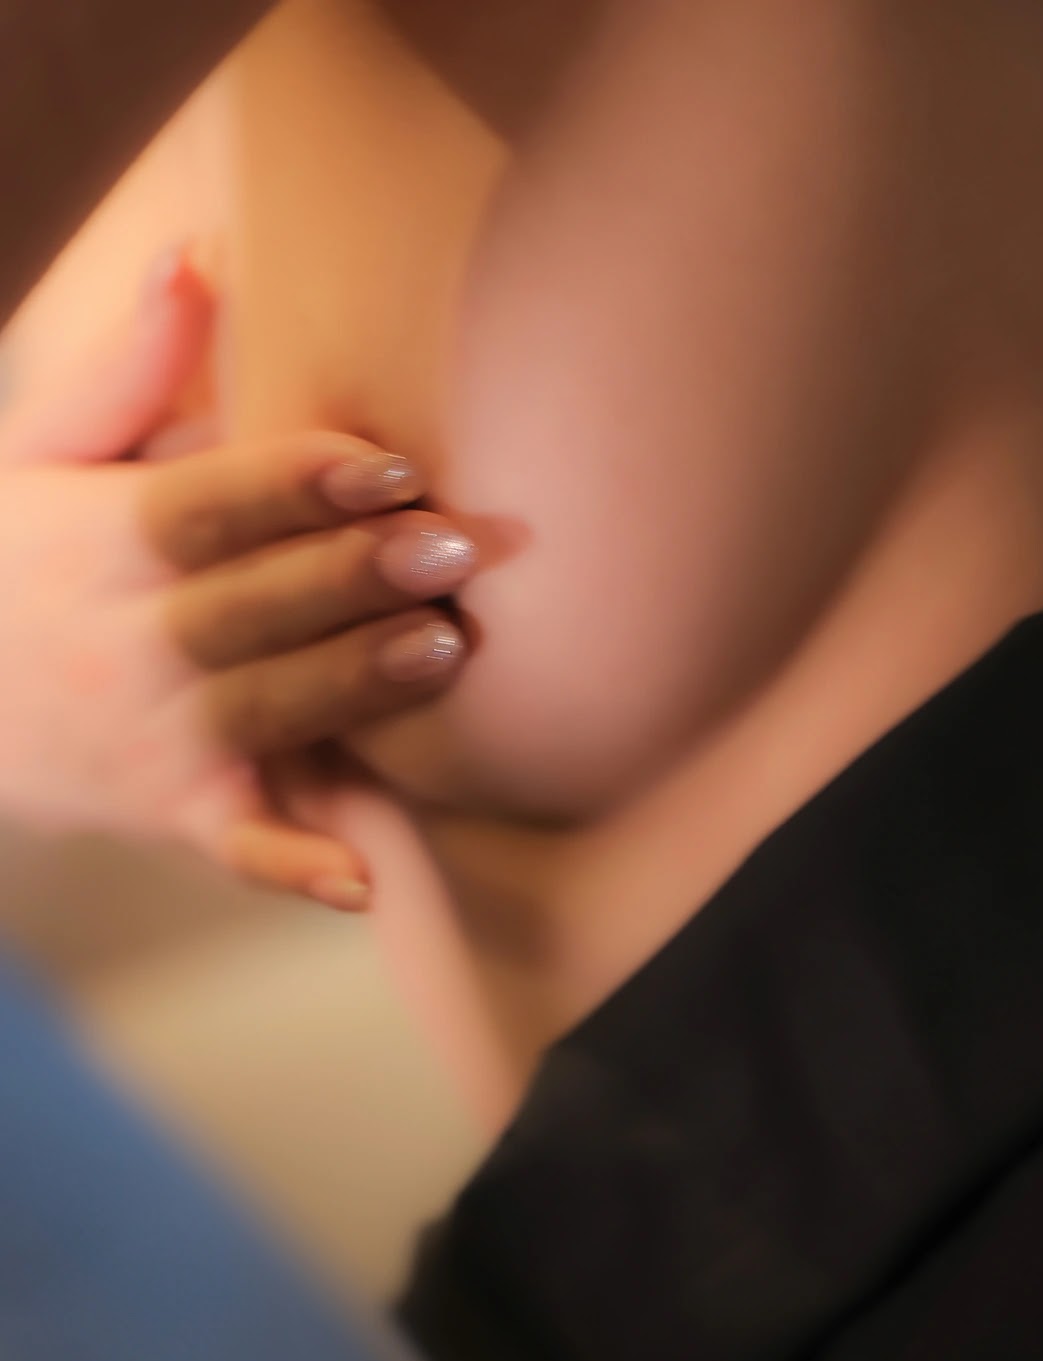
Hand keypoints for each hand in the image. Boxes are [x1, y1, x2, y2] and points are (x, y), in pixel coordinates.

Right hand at [0, 248, 478, 907]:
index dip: (295, 484)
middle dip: (351, 577)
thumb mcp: (42, 457)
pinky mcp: (173, 815)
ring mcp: (149, 737)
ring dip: (353, 684)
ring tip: (446, 648)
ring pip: (262, 710)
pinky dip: (294, 869)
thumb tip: (202, 256)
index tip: (387, 463)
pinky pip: (237, 848)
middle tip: (457, 546)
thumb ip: (128, 370)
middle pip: (247, 607)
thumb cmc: (20, 562)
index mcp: (102, 540)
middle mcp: (126, 642)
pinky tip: (363, 880)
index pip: (205, 507)